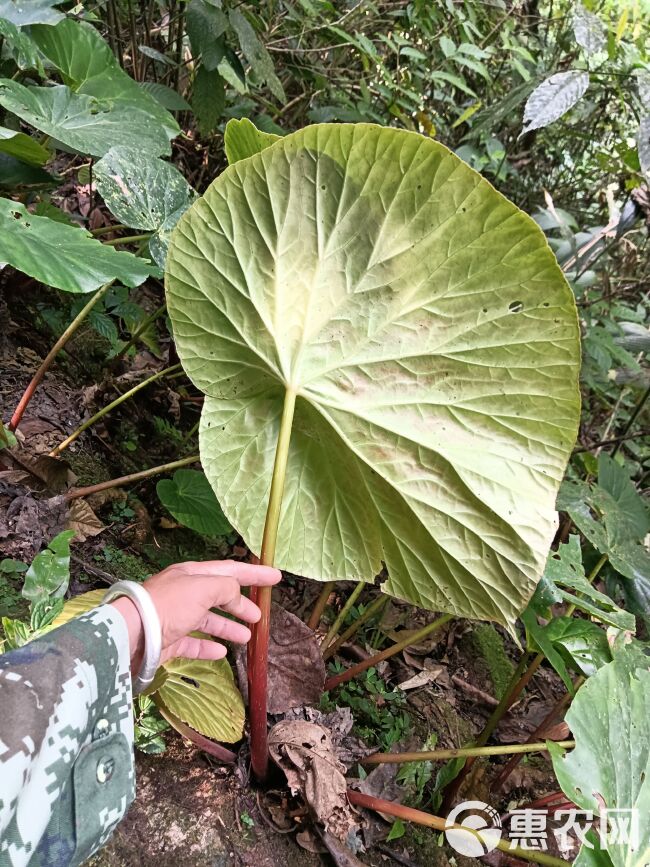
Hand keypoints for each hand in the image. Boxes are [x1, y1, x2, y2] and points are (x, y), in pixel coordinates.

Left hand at [110, 560, 280, 668]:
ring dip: (229, 627)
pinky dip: (208, 646)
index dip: (254, 574)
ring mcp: (176, 618)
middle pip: (219, 596)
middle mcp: (184, 593)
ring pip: (208, 620)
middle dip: (241, 604)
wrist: (132, 634)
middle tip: (260, 615)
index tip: (276, 577)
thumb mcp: (203, 588)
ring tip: (247, 637)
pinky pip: (194, 643)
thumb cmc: (169, 605)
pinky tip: (221, 651)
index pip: (230, 570)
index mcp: (192, 575)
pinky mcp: (169, 642)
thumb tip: (236, 594)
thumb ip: (226, 587)